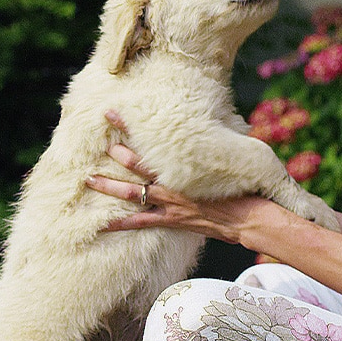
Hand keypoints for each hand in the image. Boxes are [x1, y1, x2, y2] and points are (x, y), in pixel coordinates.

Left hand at [85, 111, 287, 244]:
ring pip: (134, 194)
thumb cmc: (247, 188)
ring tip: (89, 179)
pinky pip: (142, 223)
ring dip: (111, 187)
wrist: (252, 218)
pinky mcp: (174, 221)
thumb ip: (217, 146)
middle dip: (119, 153)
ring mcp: (173, 203)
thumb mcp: (234, 159)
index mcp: (188, 166)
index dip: (132, 129)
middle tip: (101, 141)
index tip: (115, 115)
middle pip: (140, 166)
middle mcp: (176, 183)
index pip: (154, 144)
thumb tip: (215, 125)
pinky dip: (121, 224)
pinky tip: (102, 225)